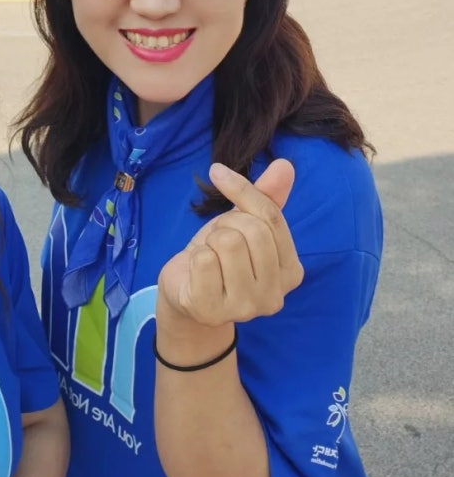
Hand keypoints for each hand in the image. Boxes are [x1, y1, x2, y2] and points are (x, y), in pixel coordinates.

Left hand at [158, 160, 303, 327]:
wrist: (185, 292)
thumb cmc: (220, 255)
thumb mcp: (243, 222)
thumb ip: (266, 197)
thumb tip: (285, 165)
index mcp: (292, 272)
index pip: (272, 217)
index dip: (242, 189)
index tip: (218, 173)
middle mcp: (275, 297)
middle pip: (252, 230)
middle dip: (226, 223)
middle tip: (217, 239)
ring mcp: (245, 309)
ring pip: (228, 242)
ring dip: (210, 241)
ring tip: (209, 256)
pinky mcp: (212, 311)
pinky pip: (204, 260)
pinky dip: (194, 257)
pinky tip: (196, 272)